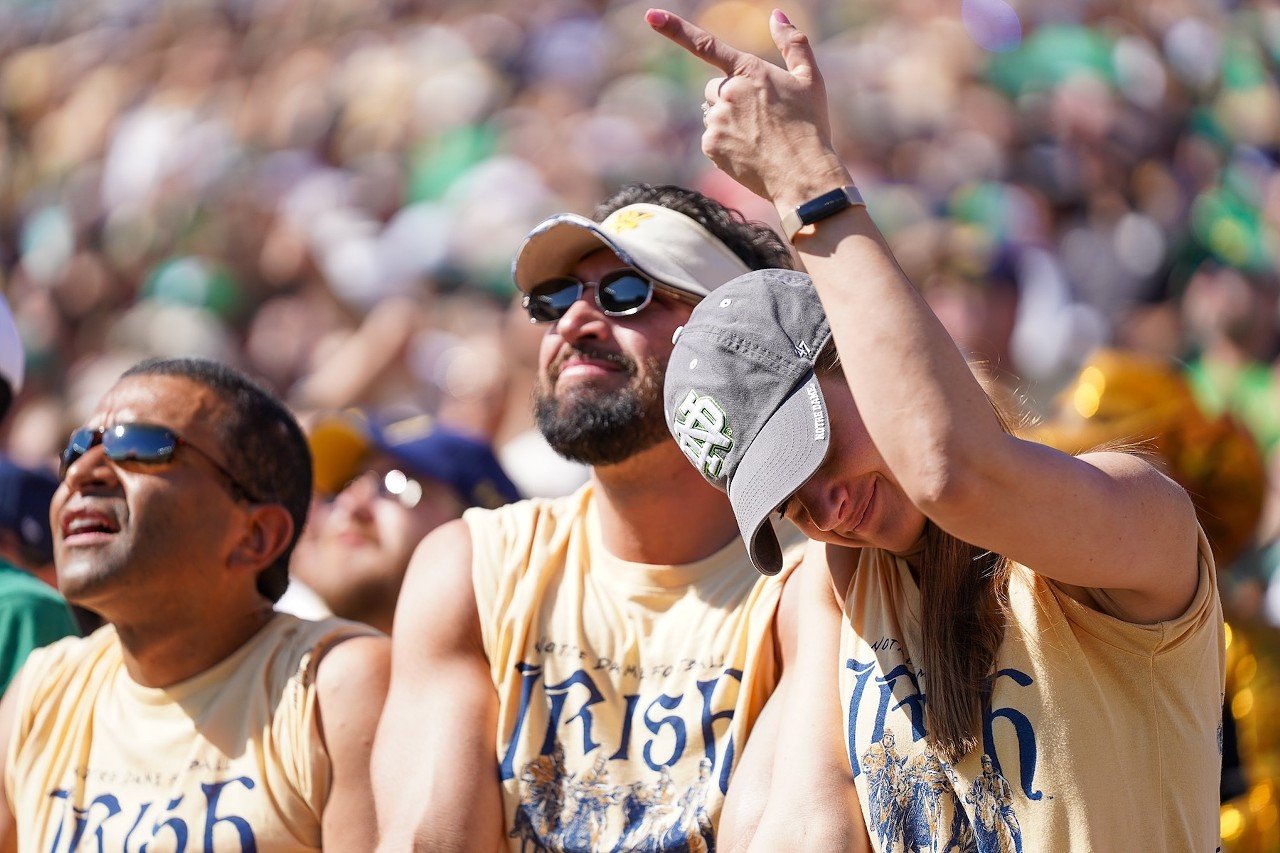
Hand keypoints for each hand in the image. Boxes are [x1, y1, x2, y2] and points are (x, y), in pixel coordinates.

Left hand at [646, 8, 847, 205]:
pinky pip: (711, 137)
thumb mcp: (810, 79)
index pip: (706, 45)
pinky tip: (748, 151)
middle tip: (759, 116)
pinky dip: (725, 143)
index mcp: (749, 70)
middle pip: (714, 88)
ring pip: (713, 114)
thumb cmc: (810, 126)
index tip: (650, 16)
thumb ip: (793, 43)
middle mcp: (728, 92)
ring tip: (757, 137)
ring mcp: (717, 120)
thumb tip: (776, 15)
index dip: (675, 29)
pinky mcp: (710, 145)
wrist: (802, 174)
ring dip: (728, 121)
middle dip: (730, 97)